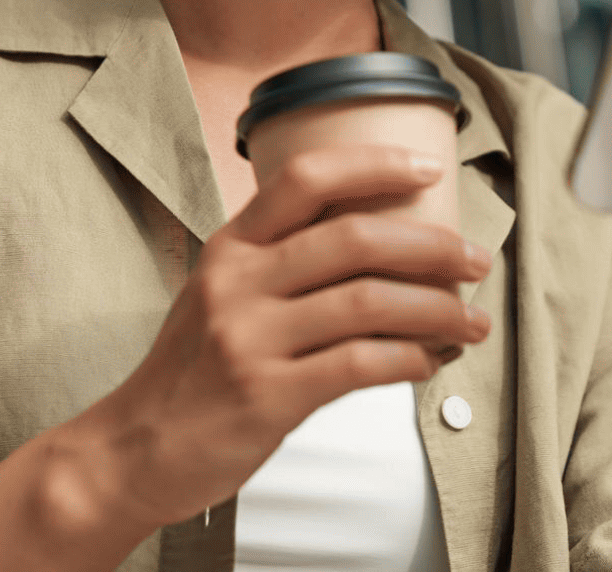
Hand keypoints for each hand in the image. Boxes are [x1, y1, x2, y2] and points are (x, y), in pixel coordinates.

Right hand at [87, 145, 491, 529]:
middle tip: (475, 260)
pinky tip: (428, 363)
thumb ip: (283, 262)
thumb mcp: (221, 293)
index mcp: (231, 246)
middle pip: (354, 237)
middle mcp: (238, 281)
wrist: (136, 449)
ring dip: (437, 310)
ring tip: (473, 323)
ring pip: (368, 302)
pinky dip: (408, 360)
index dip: (374, 163)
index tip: (427, 168)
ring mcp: (250, 338)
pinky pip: (359, 365)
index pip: (306, 177)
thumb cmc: (192, 371)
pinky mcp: (267, 395)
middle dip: (432, 246)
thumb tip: (384, 246)